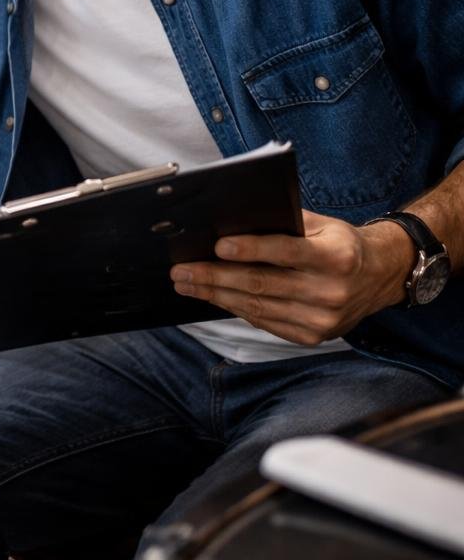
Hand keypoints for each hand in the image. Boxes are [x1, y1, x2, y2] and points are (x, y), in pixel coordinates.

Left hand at [170, 211, 414, 345]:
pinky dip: (235, 308)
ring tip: (187, 284)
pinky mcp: (313, 336)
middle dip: (215, 276)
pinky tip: (213, 297)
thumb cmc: (340, 244)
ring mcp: (322, 319)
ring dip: (216, 295)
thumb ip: (283, 224)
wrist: (380, 277)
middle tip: (181, 270)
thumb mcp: (322, 225)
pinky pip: (265, 322)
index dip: (249, 250)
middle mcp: (331, 291)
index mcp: (336, 257)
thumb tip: (231, 223)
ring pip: (257, 306)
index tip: (216, 246)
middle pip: (262, 284)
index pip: (285, 252)